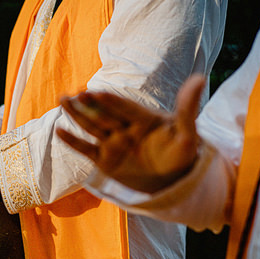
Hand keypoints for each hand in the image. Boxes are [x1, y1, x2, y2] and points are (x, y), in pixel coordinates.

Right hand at [57, 74, 203, 194]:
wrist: (171, 180)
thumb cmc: (181, 155)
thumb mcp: (187, 134)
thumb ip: (187, 108)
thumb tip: (199, 78)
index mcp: (144, 120)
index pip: (125, 109)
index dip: (112, 102)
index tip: (97, 93)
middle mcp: (125, 129)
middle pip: (105, 115)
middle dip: (89, 105)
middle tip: (75, 94)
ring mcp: (113, 143)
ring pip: (92, 127)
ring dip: (77, 115)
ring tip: (63, 100)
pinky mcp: (104, 159)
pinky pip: (86, 149)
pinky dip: (73, 141)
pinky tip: (60, 131)